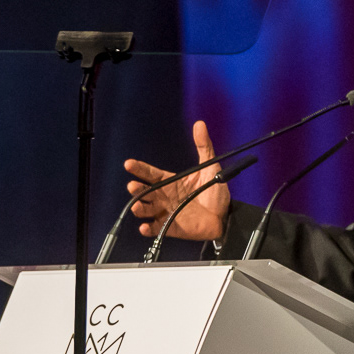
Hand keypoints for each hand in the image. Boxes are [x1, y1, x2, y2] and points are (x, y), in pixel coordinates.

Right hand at [124, 120, 229, 240]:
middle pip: (145, 192)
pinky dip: (148, 229)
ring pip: (146, 210)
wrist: (224, 215)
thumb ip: (204, 147)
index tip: (129, 164)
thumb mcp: (210, 167)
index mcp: (171, 182)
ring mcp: (166, 212)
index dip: (140, 169)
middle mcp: (165, 196)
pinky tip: (144, 227)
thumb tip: (200, 124)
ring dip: (139, 208)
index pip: (152, 174)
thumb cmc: (214, 192)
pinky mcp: (170, 227)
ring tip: (137, 206)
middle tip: (133, 186)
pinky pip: (155, 229)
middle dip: (136, 189)